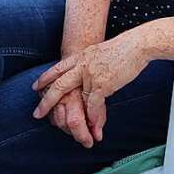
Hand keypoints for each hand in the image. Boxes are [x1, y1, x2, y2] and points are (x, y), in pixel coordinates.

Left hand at [32, 31, 149, 141]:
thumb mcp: (101, 51)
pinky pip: (93, 105)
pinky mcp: (102, 84)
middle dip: (46, 101)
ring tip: (70, 129)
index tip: (36, 87)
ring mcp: (91, 75)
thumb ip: (91, 61)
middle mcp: (82, 65)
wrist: (137, 45)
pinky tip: (92, 125)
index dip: (45, 78)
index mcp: (82, 56)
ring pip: (78, 99)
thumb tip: (90, 69)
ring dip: (75, 117)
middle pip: (59, 84)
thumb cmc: (125, 47)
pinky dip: (93, 116)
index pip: (58, 68)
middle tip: (37, 113)